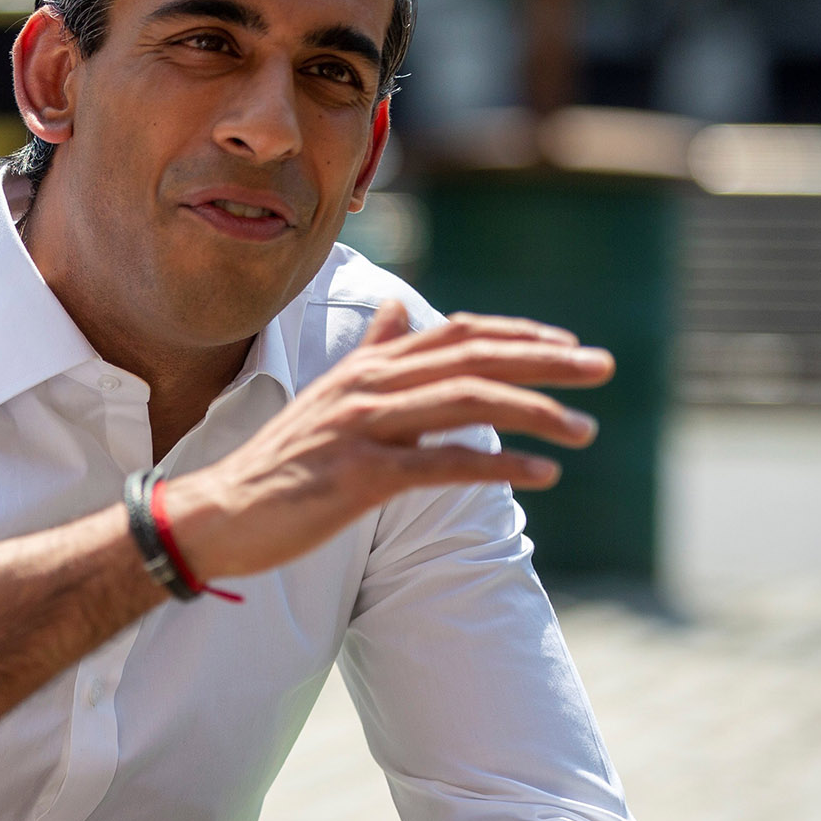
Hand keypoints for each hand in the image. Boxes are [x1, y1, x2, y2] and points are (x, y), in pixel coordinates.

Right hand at [160, 299, 610, 583]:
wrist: (218, 512)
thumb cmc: (279, 462)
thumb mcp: (325, 395)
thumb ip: (369, 353)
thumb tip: (398, 307)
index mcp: (365, 367)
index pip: (456, 333)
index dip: (517, 334)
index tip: (567, 344)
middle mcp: (367, 386)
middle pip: (472, 357)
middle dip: (545, 360)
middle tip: (603, 367)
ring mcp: (362, 428)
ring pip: (465, 401)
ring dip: (535, 411)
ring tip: (584, 430)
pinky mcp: (359, 476)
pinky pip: (441, 463)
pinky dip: (497, 465)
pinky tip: (541, 475)